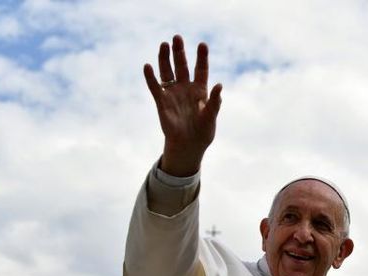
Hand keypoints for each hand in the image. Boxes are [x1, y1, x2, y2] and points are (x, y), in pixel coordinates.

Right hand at [144, 35, 221, 176]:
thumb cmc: (203, 132)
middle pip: (182, 66)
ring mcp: (173, 94)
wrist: (189, 146)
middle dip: (179, 52)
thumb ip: (215, 102)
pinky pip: (155, 87)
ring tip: (163, 44)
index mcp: (200, 90)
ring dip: (164, 58)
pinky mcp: (162, 102)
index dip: (201, 57)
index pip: (201, 70)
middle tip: (177, 37)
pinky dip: (151, 78)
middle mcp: (185, 88)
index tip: (202, 44)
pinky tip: (147, 66)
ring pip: (167, 72)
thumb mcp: (211, 117)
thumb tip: (220, 85)